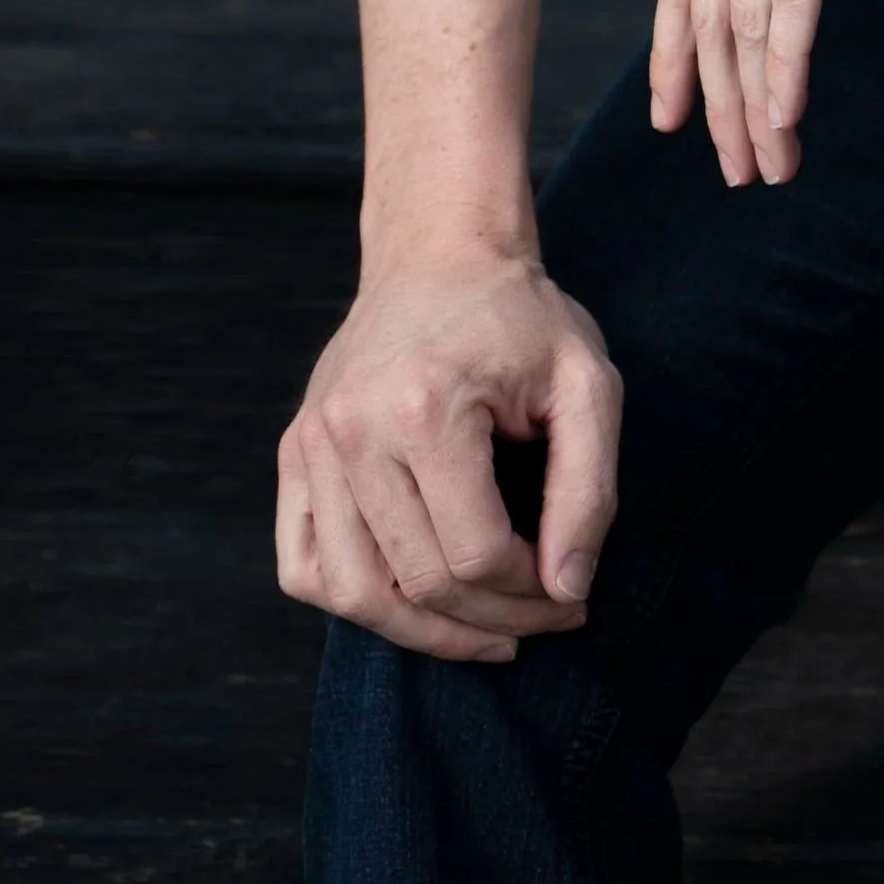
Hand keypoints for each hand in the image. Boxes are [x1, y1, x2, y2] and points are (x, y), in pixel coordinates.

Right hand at [276, 251, 621, 660]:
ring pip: (351, 593)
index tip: (569, 593)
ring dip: (422, 632)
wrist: (440, 252)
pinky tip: (411, 599)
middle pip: (416, 583)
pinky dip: (353, 599)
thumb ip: (589, 490)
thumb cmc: (521, 317)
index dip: (531, 594)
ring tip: (482, 629)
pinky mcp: (295, 451)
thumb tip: (567, 590)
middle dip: (491, 621)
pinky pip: (304, 565)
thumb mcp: (587, 384)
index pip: (474, 556)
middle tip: (541, 617)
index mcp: (423, 407)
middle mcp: (352, 429)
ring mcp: (312, 442)